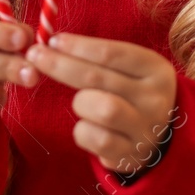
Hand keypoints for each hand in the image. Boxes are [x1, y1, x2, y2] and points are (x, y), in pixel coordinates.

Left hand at [24, 32, 178, 176]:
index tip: (52, 40)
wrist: (160, 136)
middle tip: (35, 56)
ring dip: (80, 103)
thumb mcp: (131, 70)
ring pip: (101, 109)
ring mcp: (145, 128)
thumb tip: (55, 44)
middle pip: (98, 78)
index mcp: (155, 69)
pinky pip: (95, 139)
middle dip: (61, 65)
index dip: (77, 46)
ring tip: (81, 103)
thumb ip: (100, 58)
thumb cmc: (133, 94)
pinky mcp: (130, 154)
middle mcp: (154, 98)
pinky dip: (82, 131)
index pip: (111, 53)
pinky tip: (87, 126)